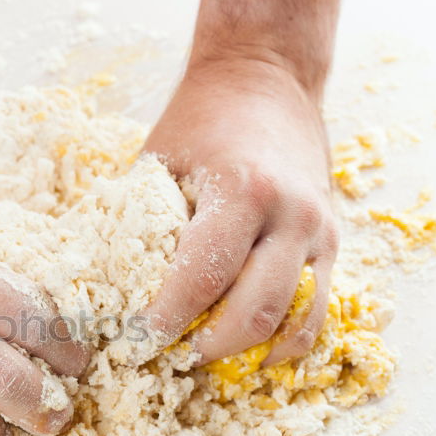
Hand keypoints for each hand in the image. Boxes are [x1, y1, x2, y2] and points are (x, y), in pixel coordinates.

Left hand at [142, 56, 338, 365]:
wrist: (266, 79)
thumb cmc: (200, 121)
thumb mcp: (158, 162)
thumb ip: (139, 222)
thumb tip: (104, 288)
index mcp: (241, 190)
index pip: (201, 280)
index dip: (164, 322)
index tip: (134, 341)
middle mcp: (290, 215)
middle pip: (252, 314)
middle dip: (204, 347)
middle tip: (166, 356)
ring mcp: (318, 232)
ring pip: (292, 323)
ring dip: (246, 353)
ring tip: (202, 355)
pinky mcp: (331, 244)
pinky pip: (315, 312)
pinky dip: (284, 342)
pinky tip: (250, 354)